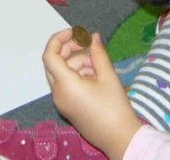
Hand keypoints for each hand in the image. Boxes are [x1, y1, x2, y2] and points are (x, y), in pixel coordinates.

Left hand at [42, 29, 141, 159]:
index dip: (59, 39)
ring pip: (63, 73)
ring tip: (99, 65)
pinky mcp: (68, 107)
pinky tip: (97, 76)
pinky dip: (79, 75)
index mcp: (65, 84)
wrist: (120, 138)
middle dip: (70, 49)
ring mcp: (62, 102)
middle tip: (88, 43)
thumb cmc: (114, 107)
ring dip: (79, 63)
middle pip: (55, 63)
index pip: (50, 55)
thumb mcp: (108, 76)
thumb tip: (93, 36)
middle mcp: (58, 93)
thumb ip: (98, 53)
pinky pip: (67, 84)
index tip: (75, 32)